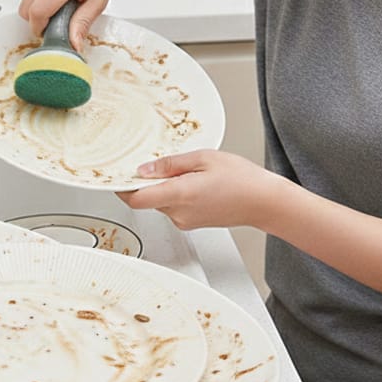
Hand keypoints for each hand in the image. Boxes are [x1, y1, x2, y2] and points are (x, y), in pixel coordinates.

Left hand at [117, 150, 278, 230]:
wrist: (264, 202)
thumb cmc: (242, 179)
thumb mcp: (203, 158)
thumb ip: (169, 164)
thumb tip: (143, 170)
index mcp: (179, 195)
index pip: (136, 199)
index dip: (122, 188)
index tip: (117, 177)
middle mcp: (179, 213)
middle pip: (147, 199)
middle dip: (148, 182)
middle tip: (160, 163)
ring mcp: (185, 221)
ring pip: (160, 203)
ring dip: (164, 188)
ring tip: (188, 171)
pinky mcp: (192, 224)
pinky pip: (174, 208)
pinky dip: (176, 195)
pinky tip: (195, 183)